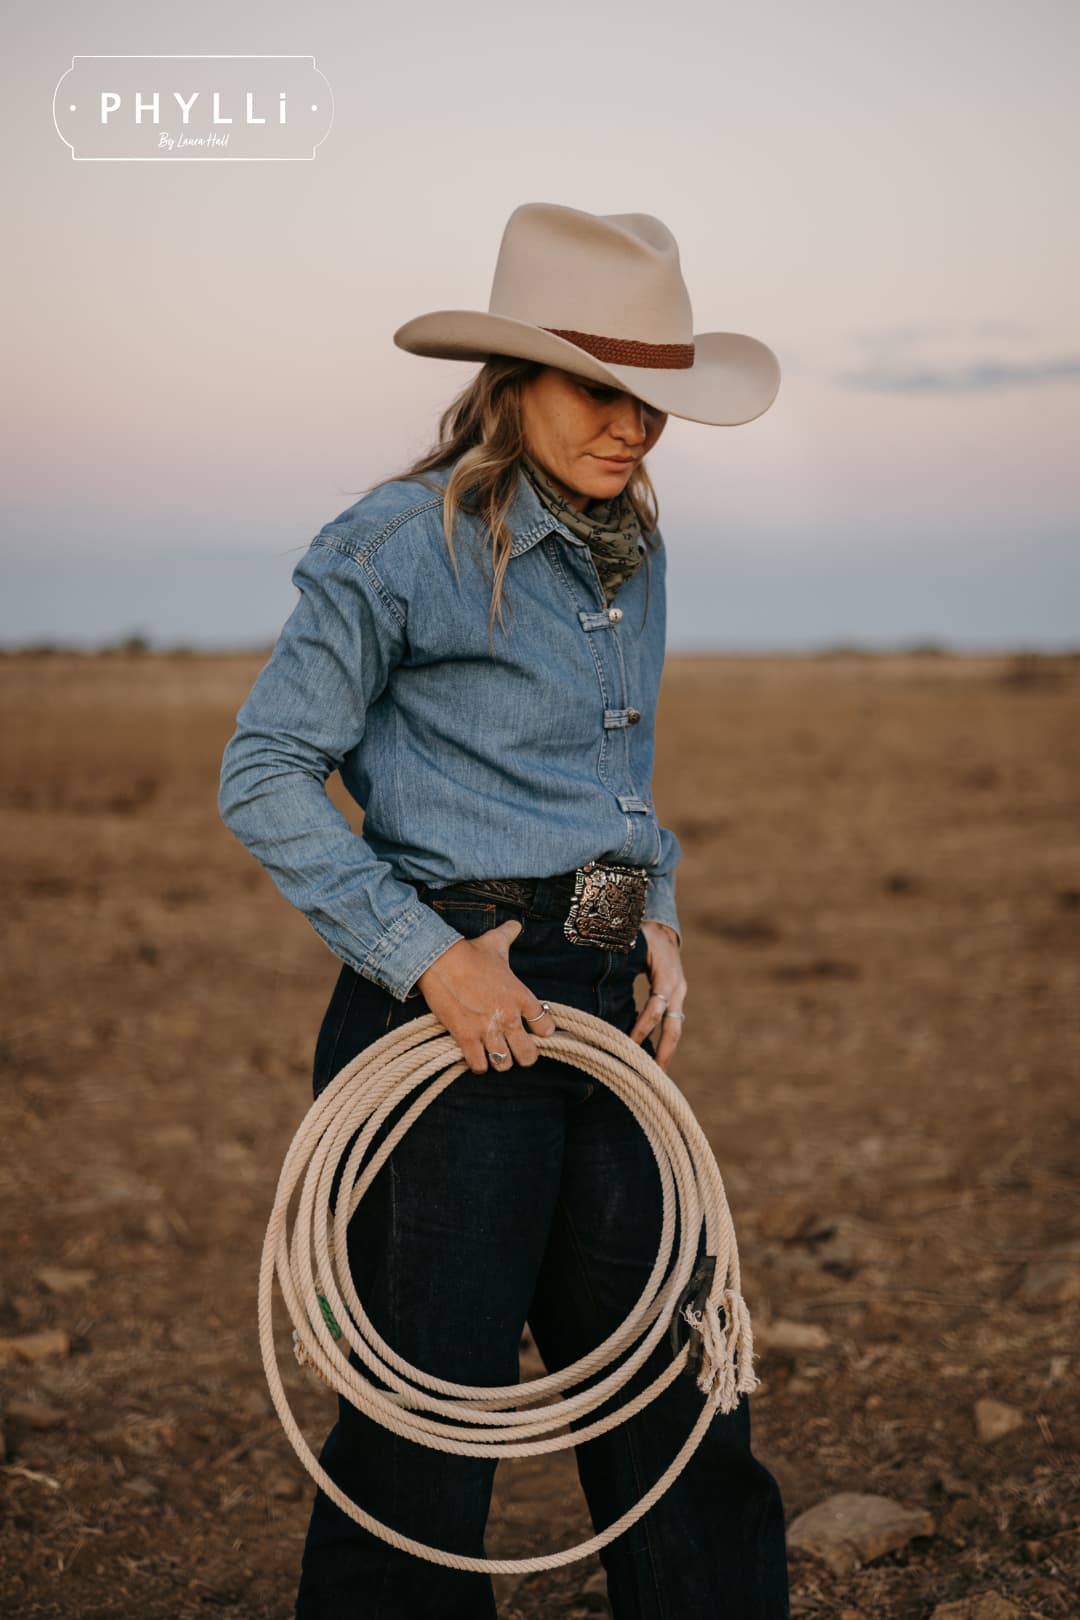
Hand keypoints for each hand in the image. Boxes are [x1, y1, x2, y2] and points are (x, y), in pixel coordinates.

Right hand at [414, 918, 557, 1074]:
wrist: (438, 960)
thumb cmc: (469, 953)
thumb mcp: (495, 942)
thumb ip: (509, 934)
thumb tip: (515, 925)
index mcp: (521, 996)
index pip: (545, 1026)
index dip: (541, 1031)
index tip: (534, 1031)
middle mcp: (509, 1017)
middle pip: (529, 1055)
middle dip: (524, 1055)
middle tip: (516, 1050)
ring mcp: (487, 1030)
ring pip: (504, 1064)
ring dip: (500, 1060)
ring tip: (495, 1053)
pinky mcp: (465, 1038)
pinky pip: (480, 1066)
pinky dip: (479, 1064)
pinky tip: (477, 1056)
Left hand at [628, 920, 685, 1070]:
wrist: (664, 931)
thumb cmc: (643, 936)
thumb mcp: (633, 944)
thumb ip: (621, 963)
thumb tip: (594, 979)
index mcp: (666, 976)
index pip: (654, 1008)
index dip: (642, 1028)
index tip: (628, 1046)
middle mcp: (677, 988)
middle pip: (673, 1026)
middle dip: (665, 1051)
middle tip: (654, 1074)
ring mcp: (680, 994)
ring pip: (675, 1028)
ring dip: (667, 1051)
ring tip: (657, 1074)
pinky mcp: (677, 999)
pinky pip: (671, 1022)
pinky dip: (663, 1040)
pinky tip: (652, 1057)